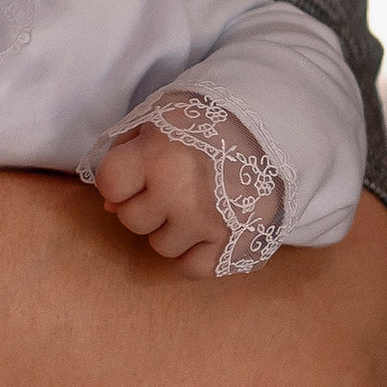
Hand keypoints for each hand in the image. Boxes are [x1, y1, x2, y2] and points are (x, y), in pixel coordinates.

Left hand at [94, 125, 231, 276]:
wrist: (276, 127)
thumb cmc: (210, 121)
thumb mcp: (159, 118)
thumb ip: (125, 154)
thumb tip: (110, 206)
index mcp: (158, 154)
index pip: (110, 185)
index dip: (121, 178)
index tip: (141, 168)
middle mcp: (180, 192)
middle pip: (133, 220)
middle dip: (148, 204)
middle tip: (176, 183)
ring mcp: (208, 222)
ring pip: (162, 247)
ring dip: (174, 229)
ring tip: (198, 201)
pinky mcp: (236, 245)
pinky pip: (193, 268)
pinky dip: (198, 252)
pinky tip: (209, 227)